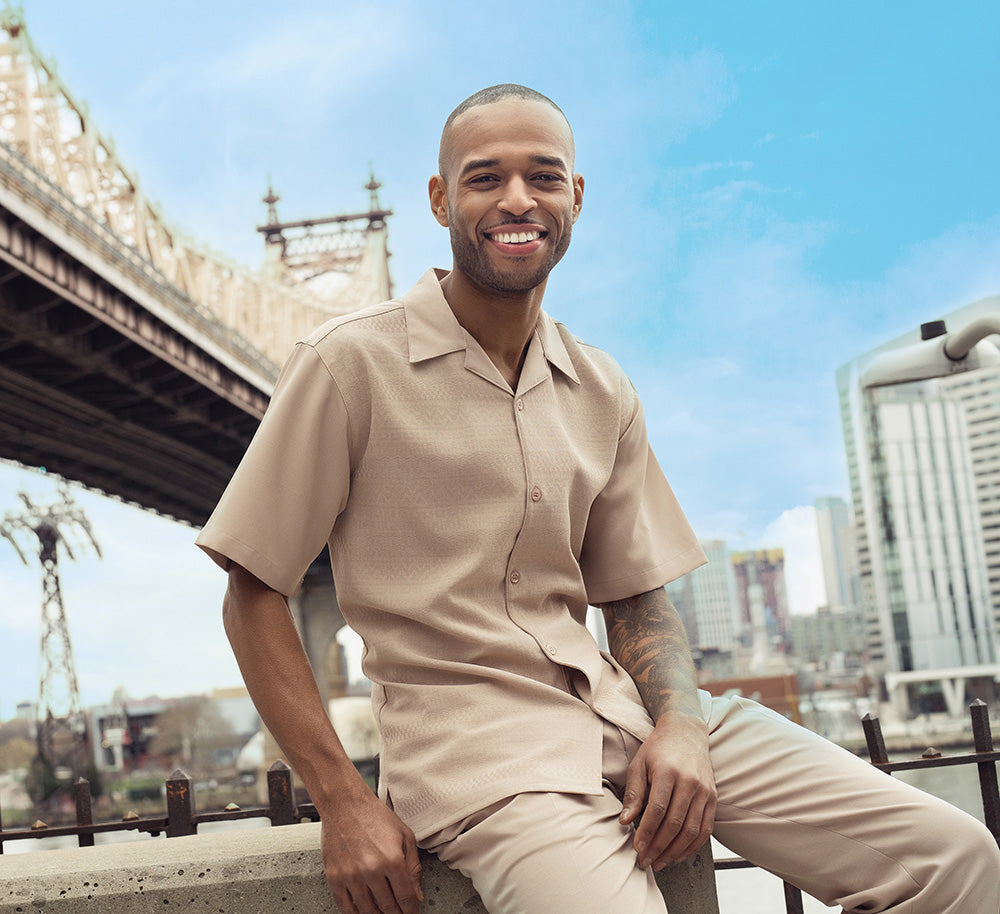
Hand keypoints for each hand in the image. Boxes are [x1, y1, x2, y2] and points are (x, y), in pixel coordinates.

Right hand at [320, 788, 423, 913]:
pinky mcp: (335, 878)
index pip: (406, 897)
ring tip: (383, 912)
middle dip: (396, 913)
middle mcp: (372, 870)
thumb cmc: (375, 816)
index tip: (412, 912)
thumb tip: (417, 894)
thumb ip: (414, 867)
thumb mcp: (405, 835)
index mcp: (392, 859)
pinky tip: (363, 912)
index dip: (411, 910)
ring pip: (368, 910)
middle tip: (399, 913)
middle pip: (388, 907)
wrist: (345, 804)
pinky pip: (345, 907)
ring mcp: (351, 876)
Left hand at [619, 710, 715, 869]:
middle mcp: (690, 781)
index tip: (637, 848)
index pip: (657, 809)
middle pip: (675, 823)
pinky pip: (706, 828)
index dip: (647, 832)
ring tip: (660, 862)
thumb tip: (625, 821)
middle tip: (645, 862)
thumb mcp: (639, 764)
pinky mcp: (713, 797)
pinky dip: (693, 846)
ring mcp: (704, 790)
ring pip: (691, 830)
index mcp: (668, 771)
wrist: (686, 732)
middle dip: (658, 847)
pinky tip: (679, 855)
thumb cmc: (658, 749)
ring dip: (675, 851)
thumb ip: (634, 793)